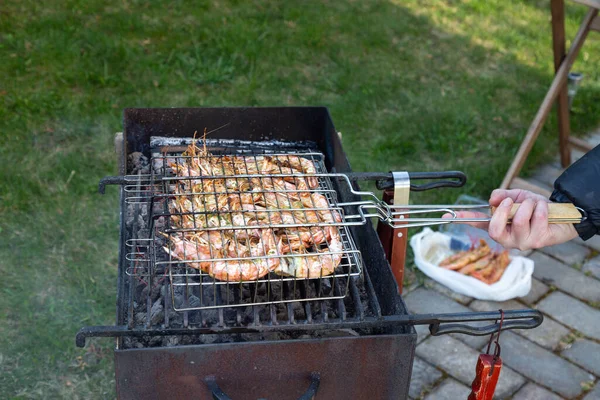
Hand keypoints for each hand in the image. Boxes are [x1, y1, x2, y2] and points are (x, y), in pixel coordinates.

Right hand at [445, 189, 577, 250]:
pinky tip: (544, 209)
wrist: (561, 216)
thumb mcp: (517, 197)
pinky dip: (540, 208)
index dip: (463, 218)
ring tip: (534, 203)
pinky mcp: (536, 242)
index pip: (477, 222)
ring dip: (528, 205)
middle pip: (494, 228)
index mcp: (499, 226)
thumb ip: (503, 196)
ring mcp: (521, 242)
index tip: (445, 215)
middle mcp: (506, 238)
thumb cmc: (536, 208)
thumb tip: (493, 200)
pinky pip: (535, 219)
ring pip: (518, 220)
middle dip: (505, 210)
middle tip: (512, 201)